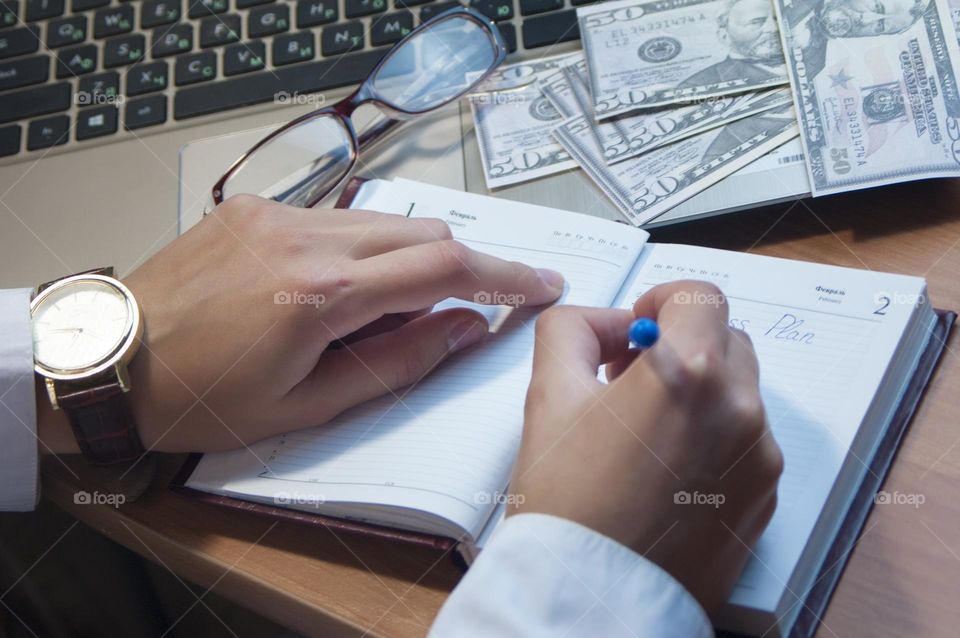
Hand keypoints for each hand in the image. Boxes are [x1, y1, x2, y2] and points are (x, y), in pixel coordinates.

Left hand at [39, 195, 563, 453]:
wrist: (110, 360)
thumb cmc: (200, 399)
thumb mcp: (308, 406)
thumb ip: (398, 363)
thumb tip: (465, 328)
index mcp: (322, 293)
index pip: (445, 267)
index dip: (505, 276)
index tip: (541, 284)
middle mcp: (306, 237)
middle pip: (424, 231)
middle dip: (465, 265)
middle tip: (480, 303)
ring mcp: (279, 213)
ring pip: (385, 220)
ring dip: (413, 257)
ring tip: (393, 310)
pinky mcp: (257, 207)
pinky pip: (340, 217)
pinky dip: (366, 247)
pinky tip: (343, 288)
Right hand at [509, 280, 782, 614]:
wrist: (593, 597)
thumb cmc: (566, 503)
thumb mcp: (548, 396)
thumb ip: (574, 331)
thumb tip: (610, 323)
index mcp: (689, 374)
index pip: (699, 296)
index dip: (663, 300)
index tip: (639, 326)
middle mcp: (739, 411)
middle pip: (726, 340)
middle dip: (682, 347)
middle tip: (632, 379)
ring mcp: (759, 459)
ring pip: (738, 394)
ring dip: (700, 394)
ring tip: (645, 433)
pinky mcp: (762, 499)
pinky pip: (746, 443)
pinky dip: (713, 439)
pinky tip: (665, 473)